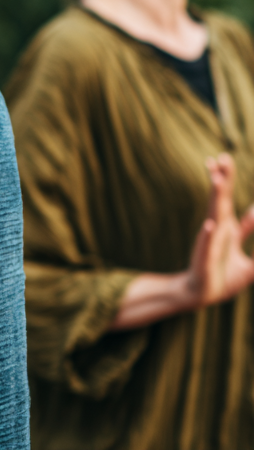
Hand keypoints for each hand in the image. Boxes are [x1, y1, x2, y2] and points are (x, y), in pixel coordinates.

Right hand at [184, 153, 253, 307]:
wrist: (204, 295)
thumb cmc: (222, 272)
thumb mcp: (240, 249)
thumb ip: (247, 230)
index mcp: (225, 226)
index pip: (224, 197)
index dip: (225, 178)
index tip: (223, 157)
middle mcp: (216, 230)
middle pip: (219, 200)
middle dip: (221, 179)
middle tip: (221, 158)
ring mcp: (210, 243)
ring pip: (214, 217)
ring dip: (215, 199)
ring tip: (217, 180)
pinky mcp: (206, 259)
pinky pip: (208, 246)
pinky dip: (209, 236)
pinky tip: (211, 226)